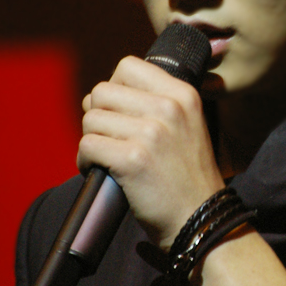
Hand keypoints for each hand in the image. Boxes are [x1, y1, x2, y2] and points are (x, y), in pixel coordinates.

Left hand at [79, 56, 223, 248]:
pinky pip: (87, 145)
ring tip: (107, 156)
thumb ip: (157, 101)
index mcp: (183, 94)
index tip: (120, 112)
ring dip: (92, 140)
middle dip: (99, 115)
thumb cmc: (188, 176)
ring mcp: (151, 133)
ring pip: (90, 119)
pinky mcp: (132, 159)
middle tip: (111, 137)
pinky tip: (101, 171)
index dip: (115, 88)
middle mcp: (168, 107)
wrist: (200, 219)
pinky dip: (86, 160)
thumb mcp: (188, 125)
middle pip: (102, 91)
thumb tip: (103, 92)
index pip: (128, 66)